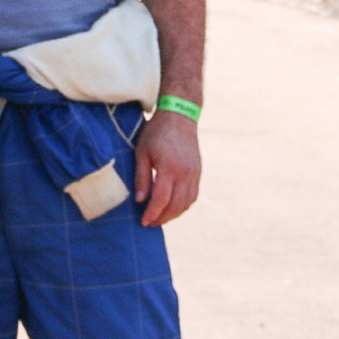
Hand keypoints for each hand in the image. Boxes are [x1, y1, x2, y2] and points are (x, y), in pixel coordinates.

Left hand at [133, 109, 200, 227]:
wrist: (180, 116)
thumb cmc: (156, 132)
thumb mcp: (142, 152)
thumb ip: (141, 178)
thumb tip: (141, 201)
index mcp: (169, 168)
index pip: (161, 200)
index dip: (152, 214)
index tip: (143, 221)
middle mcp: (185, 173)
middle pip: (175, 205)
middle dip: (162, 218)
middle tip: (150, 223)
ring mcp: (194, 173)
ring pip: (186, 203)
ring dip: (173, 214)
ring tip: (160, 217)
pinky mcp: (198, 172)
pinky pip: (193, 195)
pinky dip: (183, 205)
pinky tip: (173, 207)